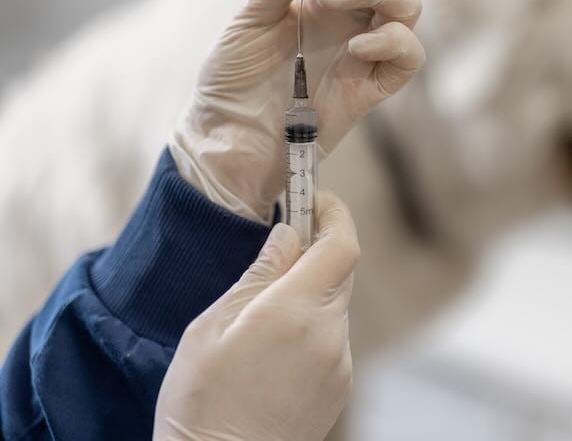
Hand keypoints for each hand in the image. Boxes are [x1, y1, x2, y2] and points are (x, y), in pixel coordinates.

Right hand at [154, 193, 357, 440]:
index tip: (315, 198)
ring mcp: (340, 363)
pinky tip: (273, 349)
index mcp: (295, 312)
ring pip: (335, 305)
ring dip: (309, 293)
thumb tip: (289, 235)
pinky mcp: (340, 385)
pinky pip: (332, 337)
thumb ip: (258, 275)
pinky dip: (311, 326)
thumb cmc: (202, 401)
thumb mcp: (212, 326)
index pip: (341, 244)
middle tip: (282, 246)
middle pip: (340, 271)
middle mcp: (329, 335)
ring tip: (261, 315)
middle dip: (316, 250)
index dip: (333, 213)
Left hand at [170, 0, 423, 221]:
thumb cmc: (230, 85)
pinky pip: (409, 55)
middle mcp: (346, 20)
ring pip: (406, 4)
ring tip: (325, 1)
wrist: (226, 144)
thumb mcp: (247, 21)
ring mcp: (363, 52)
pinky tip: (356, 42)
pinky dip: (393, 40)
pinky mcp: (373, 88)